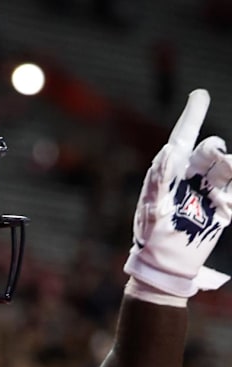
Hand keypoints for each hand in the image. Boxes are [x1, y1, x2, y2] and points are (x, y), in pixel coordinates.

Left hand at [124, 89, 231, 298]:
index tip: (201, 94)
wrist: (167, 263)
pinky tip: (224, 202)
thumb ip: (161, 178)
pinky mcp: (223, 205)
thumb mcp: (152, 207)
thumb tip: (170, 149)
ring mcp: (208, 189)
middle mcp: (189, 175)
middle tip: (217, 158)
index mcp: (168, 171)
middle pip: (207, 151)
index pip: (182, 137)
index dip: (192, 115)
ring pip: (226, 166)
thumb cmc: (152, 234)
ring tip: (225, 179)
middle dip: (212, 152)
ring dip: (229, 167)